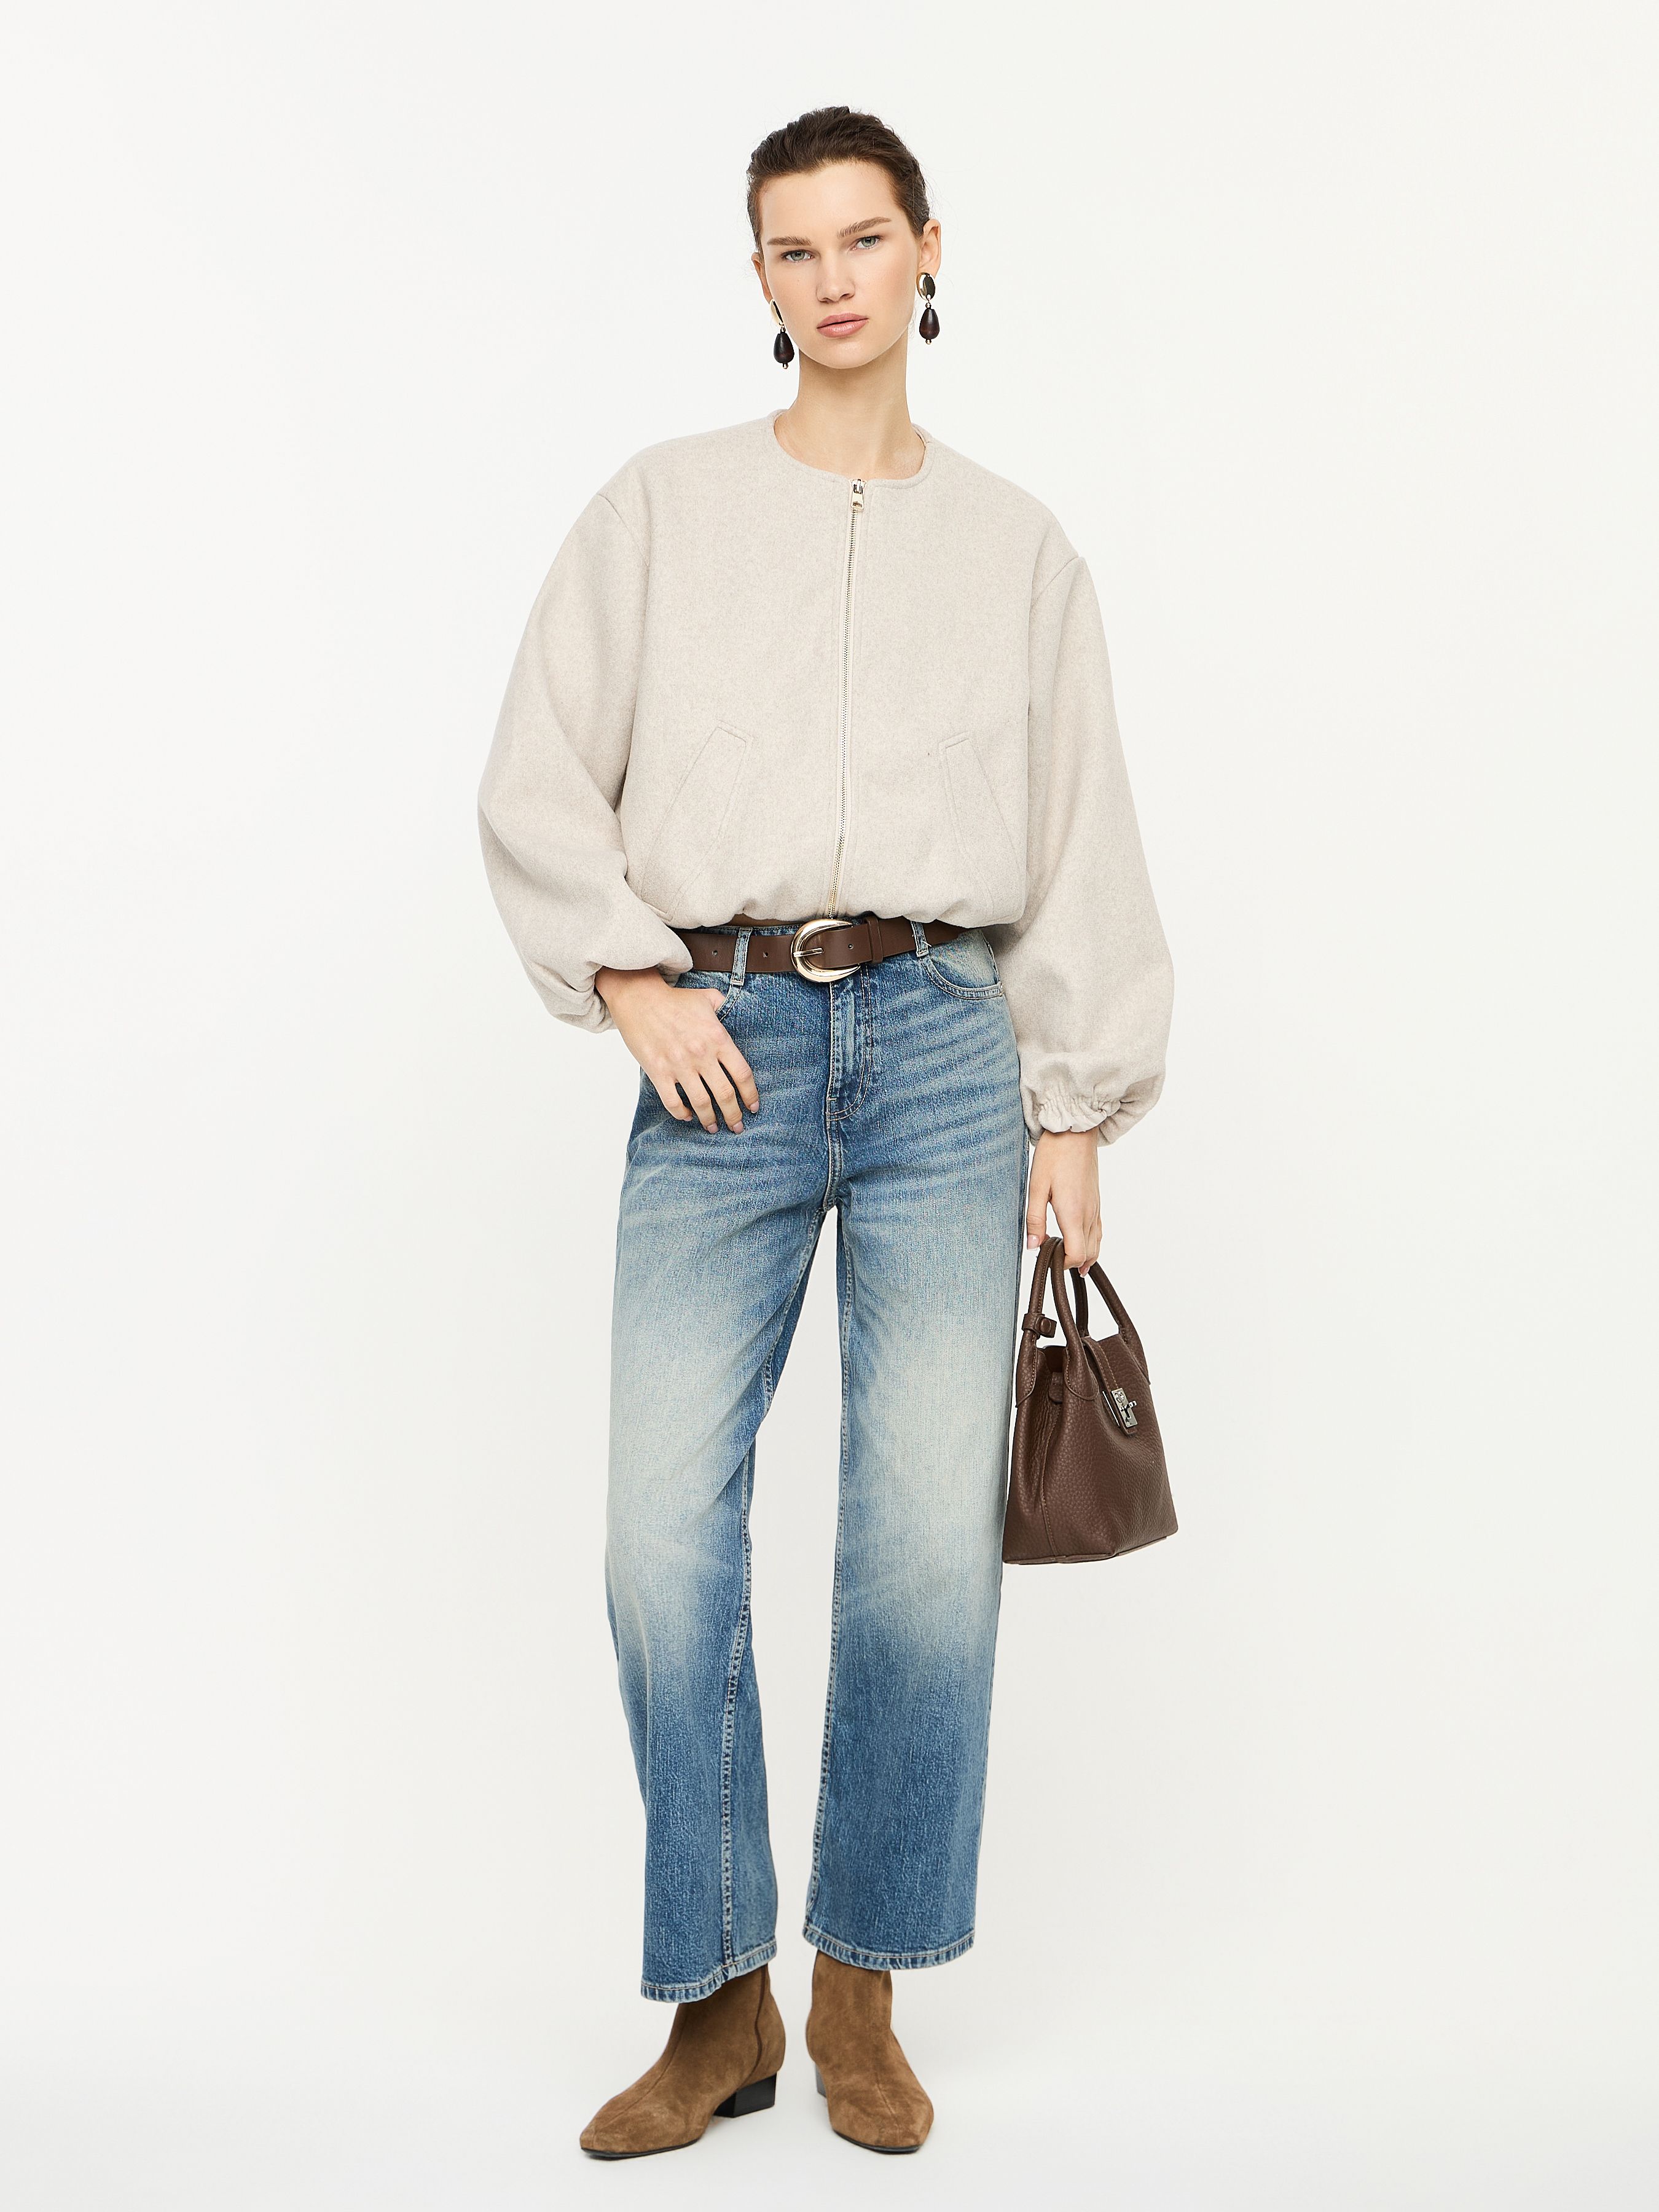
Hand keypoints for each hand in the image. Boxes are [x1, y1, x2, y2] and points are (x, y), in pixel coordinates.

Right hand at [594, 966, 760, 1133]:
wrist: (639, 998)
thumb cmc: (675, 1000)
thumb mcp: (708, 997)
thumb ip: (726, 1006)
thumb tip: (737, 1009)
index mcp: (718, 1037)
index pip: (742, 1074)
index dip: (751, 1095)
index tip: (753, 1107)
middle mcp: (701, 1054)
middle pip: (725, 1094)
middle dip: (734, 1115)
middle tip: (737, 1126)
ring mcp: (679, 1065)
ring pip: (701, 1103)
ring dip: (709, 1120)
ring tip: (713, 1127)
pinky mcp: (658, 1071)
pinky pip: (673, 1102)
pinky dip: (682, 1114)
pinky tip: (687, 1116)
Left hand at [1026, 1129, 1101, 1271]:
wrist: (1075, 1132)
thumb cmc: (1054, 1155)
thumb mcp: (1036, 1187)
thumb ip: (1034, 1220)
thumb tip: (1033, 1247)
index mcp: (1074, 1214)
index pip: (1077, 1255)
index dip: (1063, 1264)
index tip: (1047, 1259)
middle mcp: (1089, 1214)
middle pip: (1089, 1254)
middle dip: (1072, 1263)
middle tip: (1053, 1261)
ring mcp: (1096, 1208)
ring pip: (1097, 1244)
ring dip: (1084, 1256)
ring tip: (1067, 1261)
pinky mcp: (1096, 1201)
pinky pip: (1098, 1230)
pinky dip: (1091, 1243)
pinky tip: (1080, 1242)